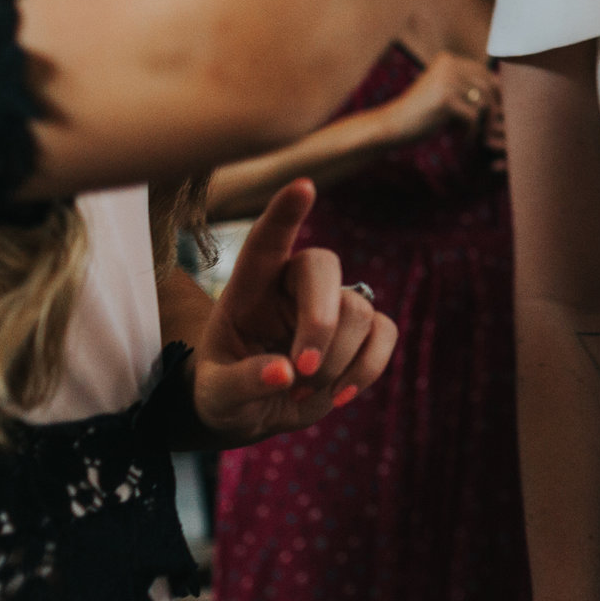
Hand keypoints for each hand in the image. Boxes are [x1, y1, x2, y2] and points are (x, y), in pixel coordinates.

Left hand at [192, 179, 399, 444]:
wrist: (250, 414)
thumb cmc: (221, 394)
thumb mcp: (214, 394)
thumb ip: (241, 383)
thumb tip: (285, 374)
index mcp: (249, 288)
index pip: (266, 241)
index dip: (285, 214)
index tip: (303, 187)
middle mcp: (293, 286)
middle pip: (324, 267)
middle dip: (320, 320)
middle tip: (303, 372)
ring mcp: (332, 306)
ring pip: (358, 310)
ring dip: (335, 362)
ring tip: (303, 394)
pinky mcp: (361, 334)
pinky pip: (385, 334)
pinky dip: (367, 369)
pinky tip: (339, 396)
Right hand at [376, 52, 498, 146]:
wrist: (391, 126)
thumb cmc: (421, 113)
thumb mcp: (444, 92)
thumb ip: (467, 86)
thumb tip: (503, 88)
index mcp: (447, 60)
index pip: (484, 73)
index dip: (494, 93)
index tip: (494, 113)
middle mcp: (448, 65)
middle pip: (488, 86)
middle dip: (493, 108)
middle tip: (490, 128)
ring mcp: (446, 81)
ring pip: (483, 102)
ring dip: (484, 122)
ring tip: (477, 135)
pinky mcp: (446, 99)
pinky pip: (473, 117)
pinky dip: (471, 132)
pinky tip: (463, 140)